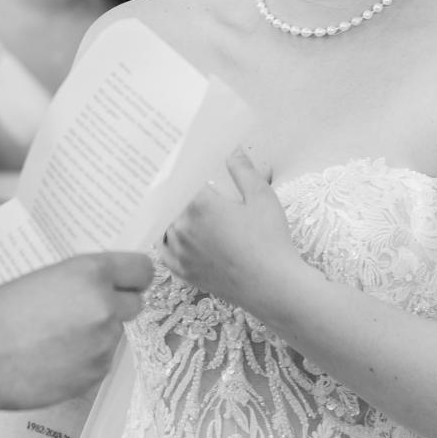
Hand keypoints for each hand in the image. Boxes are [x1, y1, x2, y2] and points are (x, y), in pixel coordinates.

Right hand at [0, 251, 151, 410]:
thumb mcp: (39, 278)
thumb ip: (75, 280)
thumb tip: (94, 285)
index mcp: (90, 274)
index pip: (141, 269)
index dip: (134, 275)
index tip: (128, 279)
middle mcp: (104, 307)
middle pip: (134, 303)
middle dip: (115, 304)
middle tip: (86, 308)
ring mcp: (102, 344)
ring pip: (115, 333)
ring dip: (97, 333)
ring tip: (59, 336)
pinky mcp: (94, 374)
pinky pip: (101, 359)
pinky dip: (86, 358)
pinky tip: (55, 357)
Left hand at [162, 151, 301, 320]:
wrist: (273, 287)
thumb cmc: (271, 241)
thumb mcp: (261, 197)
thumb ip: (243, 170)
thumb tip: (232, 151)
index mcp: (199, 205)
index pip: (180, 179)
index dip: (180, 169)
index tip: (181, 160)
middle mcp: (182, 228)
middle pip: (167, 201)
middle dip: (172, 190)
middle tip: (173, 178)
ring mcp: (180, 252)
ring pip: (162, 225)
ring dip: (166, 213)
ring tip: (170, 202)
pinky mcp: (183, 272)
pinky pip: (163, 250)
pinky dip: (165, 239)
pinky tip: (170, 232)